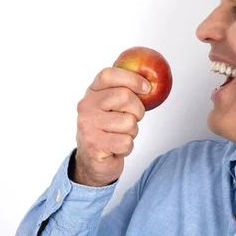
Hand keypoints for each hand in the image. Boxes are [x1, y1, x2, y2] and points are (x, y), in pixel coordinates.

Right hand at [73, 67, 150, 186]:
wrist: (92, 160)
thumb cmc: (108, 130)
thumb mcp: (112, 106)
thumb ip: (124, 92)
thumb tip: (149, 85)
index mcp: (91, 92)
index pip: (109, 75)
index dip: (132, 78)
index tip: (147, 88)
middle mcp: (86, 106)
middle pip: (125, 96)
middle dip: (138, 110)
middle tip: (132, 119)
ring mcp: (88, 125)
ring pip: (129, 122)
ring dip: (132, 132)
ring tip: (120, 135)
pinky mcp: (94, 144)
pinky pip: (126, 142)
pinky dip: (127, 147)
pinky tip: (116, 148)